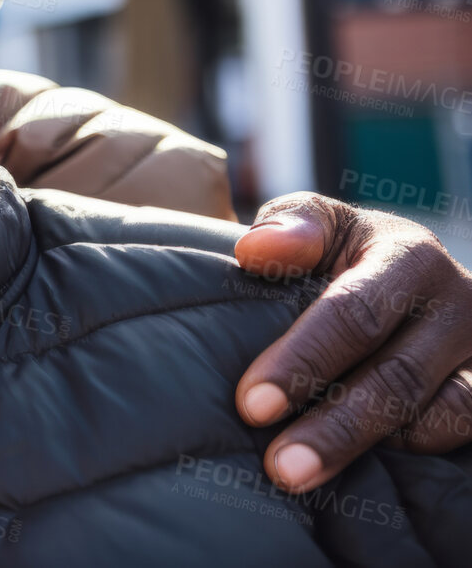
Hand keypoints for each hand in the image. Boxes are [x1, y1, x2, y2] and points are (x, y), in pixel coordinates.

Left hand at [233, 192, 471, 492]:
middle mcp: (460, 306)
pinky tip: (360, 472)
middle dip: (335, 426)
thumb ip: (291, 226)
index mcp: (411, 257)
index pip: (355, 315)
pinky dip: (415, 453)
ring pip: (443, 416)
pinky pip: (463, 432)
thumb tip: (256, 252)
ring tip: (304, 477)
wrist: (409, 281)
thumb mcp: (322, 225)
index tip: (252, 404)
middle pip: (398, 376)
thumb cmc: (344, 254)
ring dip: (371, 450)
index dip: (303, 361)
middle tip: (281, 467)